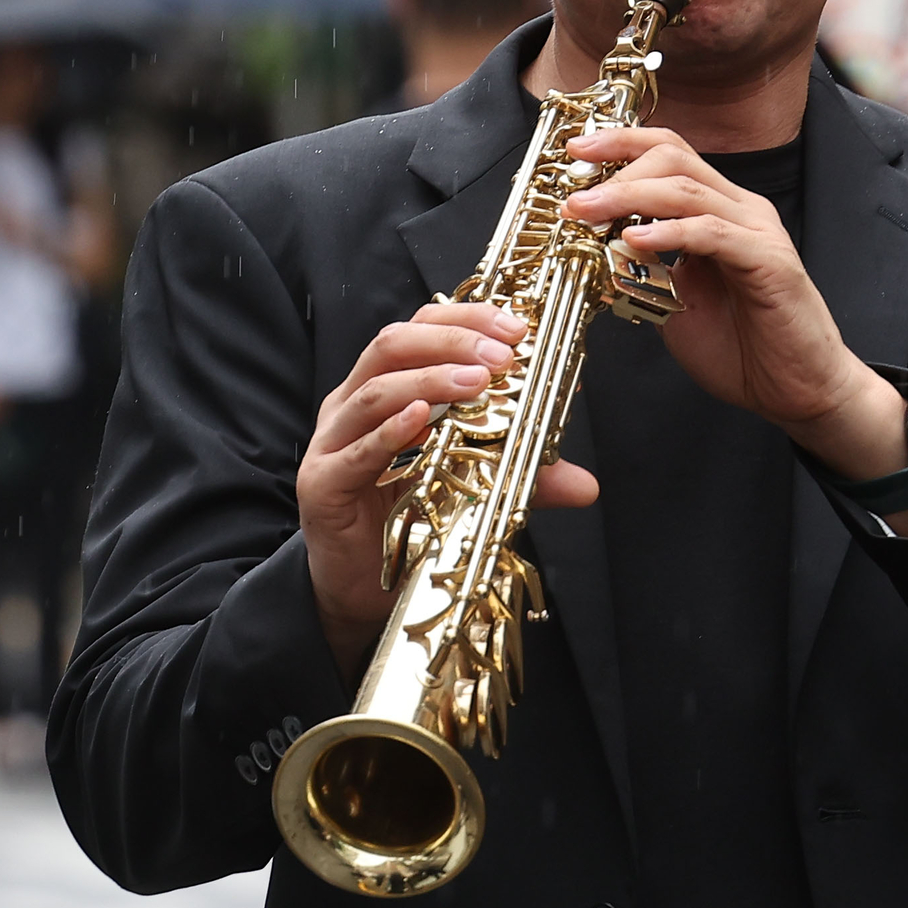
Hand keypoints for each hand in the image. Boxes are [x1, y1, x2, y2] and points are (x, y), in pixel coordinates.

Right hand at [301, 298, 595, 663]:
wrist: (358, 589)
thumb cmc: (409, 523)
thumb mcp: (475, 489)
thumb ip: (521, 477)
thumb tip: (585, 484)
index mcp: (389, 390)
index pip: (421, 329)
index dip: (468, 318)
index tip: (517, 327)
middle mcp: (353, 405)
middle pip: (394, 344)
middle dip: (453, 341)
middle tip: (502, 356)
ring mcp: (332, 441)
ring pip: (374, 390)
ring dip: (430, 380)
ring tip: (476, 383)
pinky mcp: (321, 484)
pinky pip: (355, 451)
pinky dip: (389, 432)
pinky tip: (421, 422)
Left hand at [560, 126, 903, 472]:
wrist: (798, 390)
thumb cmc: (743, 349)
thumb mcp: (675, 303)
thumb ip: (645, 271)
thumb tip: (597, 252)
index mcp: (718, 212)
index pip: (669, 153)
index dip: (620, 143)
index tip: (575, 152)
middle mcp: (740, 211)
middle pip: (674, 156)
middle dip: (616, 165)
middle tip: (574, 191)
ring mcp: (757, 232)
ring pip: (688, 188)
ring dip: (629, 196)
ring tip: (588, 212)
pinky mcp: (769, 262)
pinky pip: (713, 233)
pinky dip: (670, 232)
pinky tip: (636, 239)